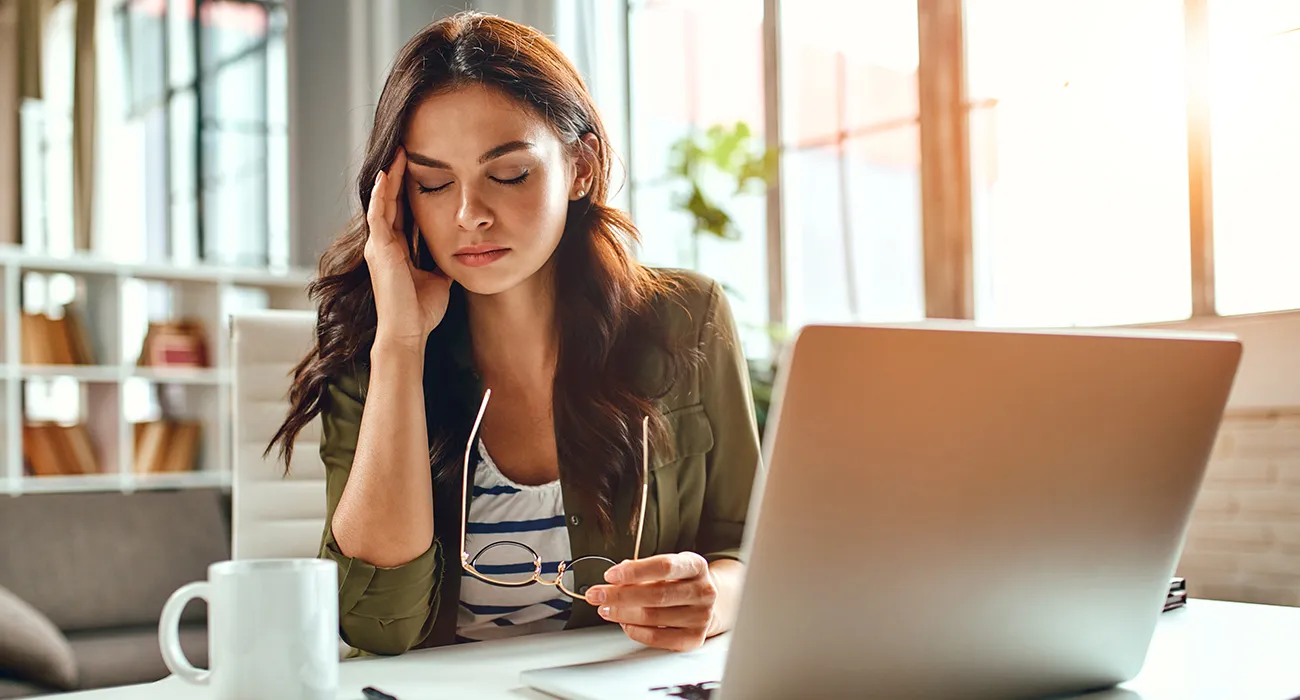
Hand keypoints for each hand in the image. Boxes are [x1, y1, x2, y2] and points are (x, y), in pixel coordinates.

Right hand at [364, 147, 451, 348]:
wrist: (408, 332)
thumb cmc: (421, 311)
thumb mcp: (438, 278)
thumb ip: (442, 262)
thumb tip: (459, 251)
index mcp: (397, 249)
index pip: (401, 211)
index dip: (407, 190)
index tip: (419, 167)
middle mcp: (384, 244)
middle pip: (389, 201)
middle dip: (396, 175)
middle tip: (405, 148)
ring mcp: (379, 245)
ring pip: (381, 202)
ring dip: (389, 177)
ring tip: (398, 153)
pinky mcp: (379, 249)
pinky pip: (377, 215)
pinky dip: (380, 194)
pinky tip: (385, 176)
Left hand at [585, 552, 718, 651]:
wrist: (708, 603)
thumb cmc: (681, 582)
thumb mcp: (669, 567)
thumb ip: (643, 570)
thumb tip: (615, 580)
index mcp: (696, 566)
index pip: (663, 566)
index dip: (634, 571)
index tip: (610, 575)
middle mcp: (703, 591)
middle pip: (656, 594)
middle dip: (619, 595)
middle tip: (598, 595)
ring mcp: (701, 616)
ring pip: (653, 617)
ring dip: (622, 613)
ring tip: (606, 609)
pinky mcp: (694, 638)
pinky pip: (657, 638)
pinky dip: (635, 631)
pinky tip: (624, 623)